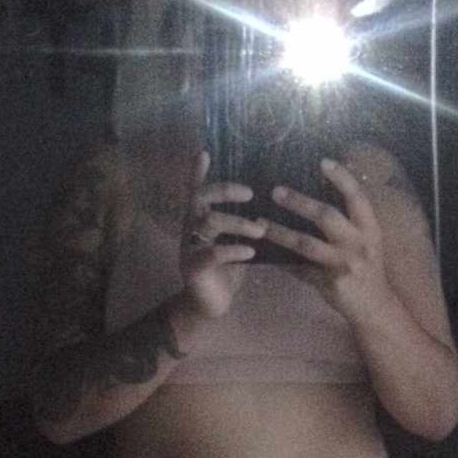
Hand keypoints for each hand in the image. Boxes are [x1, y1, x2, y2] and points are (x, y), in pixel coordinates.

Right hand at [180, 151, 265, 319]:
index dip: (197, 171)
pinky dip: (234, 250)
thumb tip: (268, 201)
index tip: (204, 152)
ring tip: (260, 230)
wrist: (209, 305)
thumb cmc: (226, 269)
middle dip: (224, 191)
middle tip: (250, 193)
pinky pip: (212, 253)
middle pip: (200, 198)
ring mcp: (190, 247)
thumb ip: (242, 222)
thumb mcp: (234, 241)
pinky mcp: (193, 267)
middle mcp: (191, 228)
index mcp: (200, 219)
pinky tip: (250, 252)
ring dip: (238, 223)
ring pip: (209, 222)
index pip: (196, 190)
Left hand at [263, 159, 392, 324]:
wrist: (375, 307)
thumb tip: (321, 192)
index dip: (342, 178)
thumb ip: (347, 222)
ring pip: (307, 245)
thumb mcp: (366, 242)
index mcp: (370, 229)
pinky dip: (284, 262)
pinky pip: (301, 269)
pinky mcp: (331, 283)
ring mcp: (345, 264)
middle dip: (300, 202)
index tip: (323, 161)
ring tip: (260, 224)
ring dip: (281, 233)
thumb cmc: (367, 269)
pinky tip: (267, 255)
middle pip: (326, 216)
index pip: (357, 197)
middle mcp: (360, 244)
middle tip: (276, 191)